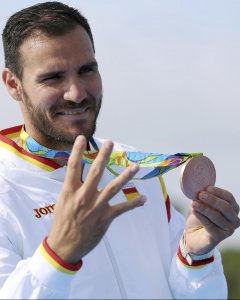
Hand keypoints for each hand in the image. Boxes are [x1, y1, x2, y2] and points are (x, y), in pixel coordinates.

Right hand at [47, 136, 145, 263]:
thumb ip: (72, 187)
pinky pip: (122, 208)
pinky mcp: (105, 218)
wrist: (64, 246)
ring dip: (125, 176)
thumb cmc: (62, 222)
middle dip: (103, 156)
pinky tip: (143, 198)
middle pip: (96, 172)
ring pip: (113, 188)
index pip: (73, 166)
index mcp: (70, 191)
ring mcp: (95, 207)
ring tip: (135, 166)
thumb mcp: (63, 201)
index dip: (78, 151)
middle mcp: (83, 196)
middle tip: (110, 143)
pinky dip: (133, 203)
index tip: (82, 138)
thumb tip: (79, 173)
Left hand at [185, 186, 239, 254]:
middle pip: (225, 207)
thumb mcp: (203, 204)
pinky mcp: (219, 238)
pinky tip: (194, 211)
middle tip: (200, 194)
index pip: (229, 198)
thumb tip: (201, 188)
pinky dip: (201, 217)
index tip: (207, 188)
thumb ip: (204, 197)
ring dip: (204, 208)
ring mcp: (228, 230)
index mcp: (232, 209)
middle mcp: (234, 220)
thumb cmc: (200, 217)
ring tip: (194, 203)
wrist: (193, 235)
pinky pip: (210, 226)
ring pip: (217, 216)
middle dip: (212, 200)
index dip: (218, 192)